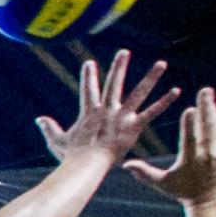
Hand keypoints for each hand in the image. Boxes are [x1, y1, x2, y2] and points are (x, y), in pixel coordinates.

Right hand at [37, 50, 176, 176]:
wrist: (86, 165)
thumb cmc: (71, 156)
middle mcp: (107, 110)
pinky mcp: (134, 126)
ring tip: (161, 64)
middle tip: (124, 51)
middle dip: (119, 66)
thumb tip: (39, 119)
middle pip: (114, 83)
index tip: (89, 63)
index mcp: (90, 112)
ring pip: (139, 92)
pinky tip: (176, 91)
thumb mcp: (56, 141)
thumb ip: (49, 128)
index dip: (88, 76)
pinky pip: (152, 112)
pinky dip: (164, 102)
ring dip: (151, 77)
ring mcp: (122, 116)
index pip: (89, 89)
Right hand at [129, 85, 215, 206]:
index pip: (190, 138)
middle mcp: (208, 155)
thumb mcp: (163, 184)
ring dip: (212, 111)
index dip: (190, 124)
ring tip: (207, 96)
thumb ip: (145, 173)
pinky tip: (211, 118)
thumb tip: (126, 165)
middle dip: (206, 107)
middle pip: (208, 127)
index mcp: (190, 159)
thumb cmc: (185, 191)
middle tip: (205, 91)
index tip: (189, 109)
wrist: (213, 202)